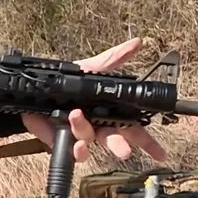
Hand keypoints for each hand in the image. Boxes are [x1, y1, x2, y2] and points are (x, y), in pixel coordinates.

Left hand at [18, 36, 172, 161]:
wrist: (37, 89)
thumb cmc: (67, 81)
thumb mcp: (92, 68)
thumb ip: (113, 59)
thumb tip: (136, 43)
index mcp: (109, 114)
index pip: (133, 130)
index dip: (147, 143)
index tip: (160, 154)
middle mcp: (97, 128)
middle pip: (115, 142)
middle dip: (120, 146)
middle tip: (125, 151)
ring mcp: (79, 136)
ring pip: (90, 144)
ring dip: (88, 138)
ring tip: (83, 132)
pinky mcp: (61, 142)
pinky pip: (71, 150)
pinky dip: (75, 148)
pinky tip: (75, 142)